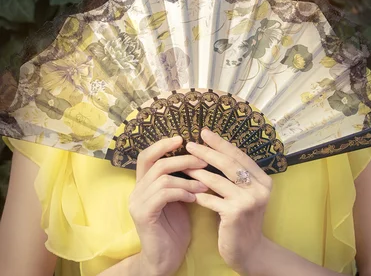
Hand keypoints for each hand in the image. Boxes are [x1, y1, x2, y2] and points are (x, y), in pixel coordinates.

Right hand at [128, 136, 208, 275]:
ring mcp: (137, 202)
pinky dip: (181, 192)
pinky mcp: (143, 215)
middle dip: (181, 159)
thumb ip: (179, 181)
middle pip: (155, 162)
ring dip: (187, 178)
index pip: (146, 156)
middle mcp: (136, 191)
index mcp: (143, 185)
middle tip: (202, 161)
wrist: (165, 261)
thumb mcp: (177, 199)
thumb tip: (196, 159)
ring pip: (162, 177)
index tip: (181, 139)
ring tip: (204, 184)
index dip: (162, 145)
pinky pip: (164, 194)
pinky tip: (194, 198)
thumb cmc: (174, 230)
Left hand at [183, 128, 271, 274]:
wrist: (250, 251)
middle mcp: (259, 188)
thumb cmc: (244, 219)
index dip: (221, 143)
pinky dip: (198, 194)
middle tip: (190, 144)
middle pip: (229, 164)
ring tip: (183, 165)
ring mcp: (248, 201)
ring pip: (217, 180)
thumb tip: (214, 150)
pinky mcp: (235, 214)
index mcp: (263, 179)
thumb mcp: (246, 194)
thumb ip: (237, 176)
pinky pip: (211, 199)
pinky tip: (187, 190)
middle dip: (207, 152)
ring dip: (197, 171)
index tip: (204, 132)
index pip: (239, 155)